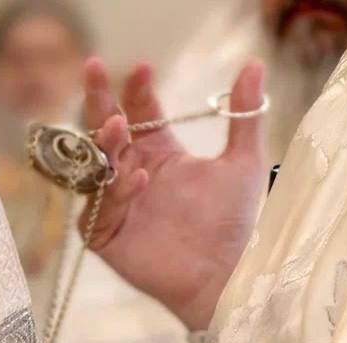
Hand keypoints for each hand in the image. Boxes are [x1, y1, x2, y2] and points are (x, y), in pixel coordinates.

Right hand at [82, 58, 267, 330]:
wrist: (225, 272)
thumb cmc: (233, 222)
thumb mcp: (242, 161)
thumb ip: (244, 115)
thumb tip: (253, 66)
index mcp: (159, 154)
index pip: (139, 115)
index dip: (136, 90)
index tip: (142, 68)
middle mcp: (132, 175)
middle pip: (106, 133)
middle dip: (98, 101)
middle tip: (94, 72)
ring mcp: (116, 205)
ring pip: (96, 168)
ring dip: (103, 144)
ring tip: (117, 126)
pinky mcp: (106, 235)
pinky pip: (98, 210)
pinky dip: (116, 193)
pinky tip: (138, 178)